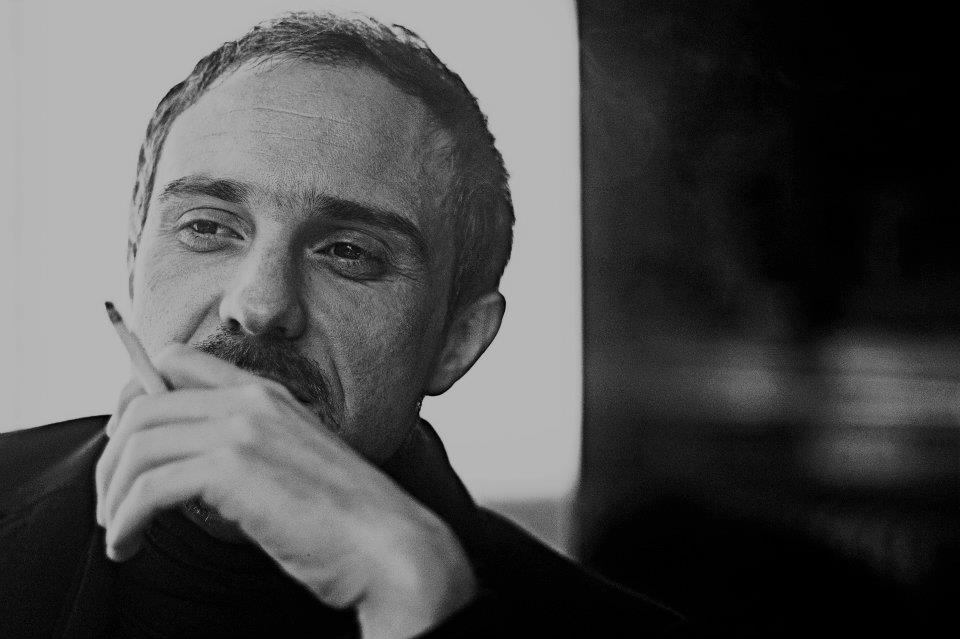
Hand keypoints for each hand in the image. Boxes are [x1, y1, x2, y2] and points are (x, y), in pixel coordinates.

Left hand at [95, 344, 476, 638]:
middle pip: (142, 404)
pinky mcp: (235, 467)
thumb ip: (247, 452)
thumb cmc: (345, 521)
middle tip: (111, 498)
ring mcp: (244, 428)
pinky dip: (125, 518)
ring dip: (112, 493)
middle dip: (112, 456)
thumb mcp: (291, 467)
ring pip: (138, 443)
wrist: (387, 545)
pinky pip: (148, 485)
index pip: (176, 360)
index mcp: (267, 394)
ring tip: (118, 530)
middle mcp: (252, 399)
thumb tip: (190, 469)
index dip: (133, 394)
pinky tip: (128, 543)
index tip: (124, 443)